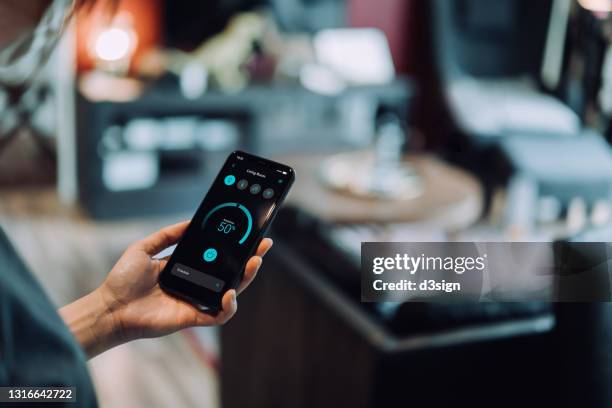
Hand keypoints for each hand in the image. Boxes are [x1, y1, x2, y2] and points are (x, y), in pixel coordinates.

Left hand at [60, 221, 271, 357]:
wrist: (110, 307)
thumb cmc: (122, 279)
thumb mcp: (144, 247)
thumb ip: (168, 234)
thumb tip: (191, 221)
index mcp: (186, 268)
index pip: (217, 256)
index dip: (234, 247)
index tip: (247, 233)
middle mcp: (195, 284)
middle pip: (230, 272)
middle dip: (250, 259)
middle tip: (263, 245)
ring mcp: (196, 301)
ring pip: (231, 292)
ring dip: (246, 279)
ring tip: (254, 263)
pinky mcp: (192, 318)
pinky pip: (218, 315)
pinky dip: (228, 307)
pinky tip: (229, 293)